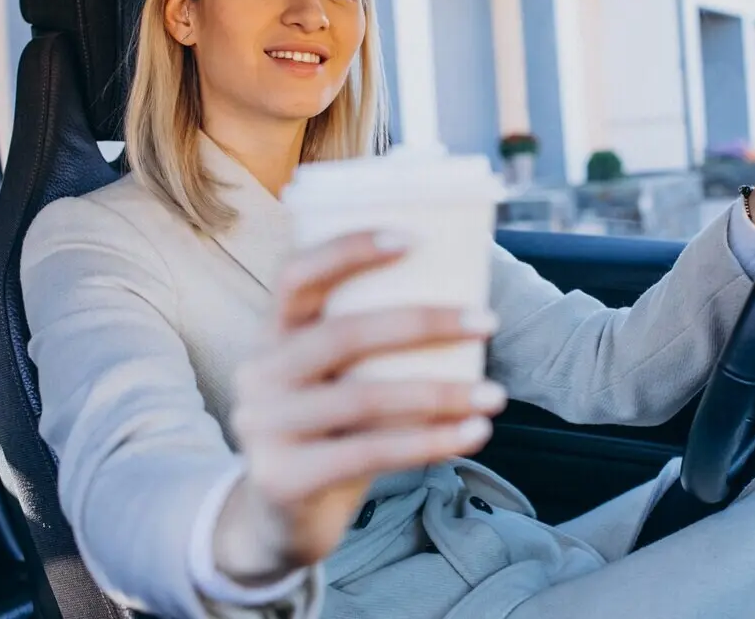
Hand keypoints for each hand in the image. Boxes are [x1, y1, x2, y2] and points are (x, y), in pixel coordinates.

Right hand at [213, 233, 506, 582]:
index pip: (297, 275)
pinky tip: (474, 433)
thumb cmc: (333, 426)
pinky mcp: (283, 477)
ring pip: (363, 397)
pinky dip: (430, 442)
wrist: (283, 515)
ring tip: (495, 395)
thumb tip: (464, 298)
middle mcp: (259, 372)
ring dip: (440, 393)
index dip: (349, 250)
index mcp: (273, 332)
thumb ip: (371, 341)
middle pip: (342, 334)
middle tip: (488, 321)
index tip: (414, 238)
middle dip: (423, 322)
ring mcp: (264, 427)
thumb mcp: (337, 377)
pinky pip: (369, 453)